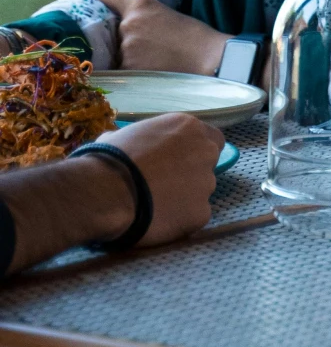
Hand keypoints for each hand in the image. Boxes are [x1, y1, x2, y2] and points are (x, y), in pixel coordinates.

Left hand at [91, 0, 227, 74]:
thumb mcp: (169, 14)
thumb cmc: (197, 37)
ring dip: (128, 57)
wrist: (211, 61)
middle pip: (111, 31)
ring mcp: (126, 49)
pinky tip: (150, 73)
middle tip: (148, 46)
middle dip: (122, 38)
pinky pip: (121, 71)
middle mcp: (127, 24)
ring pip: (116, 53)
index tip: (93, 0)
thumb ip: (143, 15)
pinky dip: (131, 73)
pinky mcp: (129, 70)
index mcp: (139, 4)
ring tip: (154, 62)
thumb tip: (123, 19)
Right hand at [97, 114, 223, 244]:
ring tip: (156, 204)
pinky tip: (158, 219)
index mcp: (188, 127)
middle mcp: (205, 152)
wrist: (106, 193)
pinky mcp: (202, 213)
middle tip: (167, 184)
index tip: (179, 161)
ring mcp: (207, 184)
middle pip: (209, 164)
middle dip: (193, 173)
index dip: (194, 150)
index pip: (210, 137)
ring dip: (186, 197)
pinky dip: (180, 219)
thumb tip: (127, 145)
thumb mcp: (122, 136)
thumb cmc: (109, 159)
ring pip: (202, 191)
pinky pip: (195, 215)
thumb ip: (140, 140)